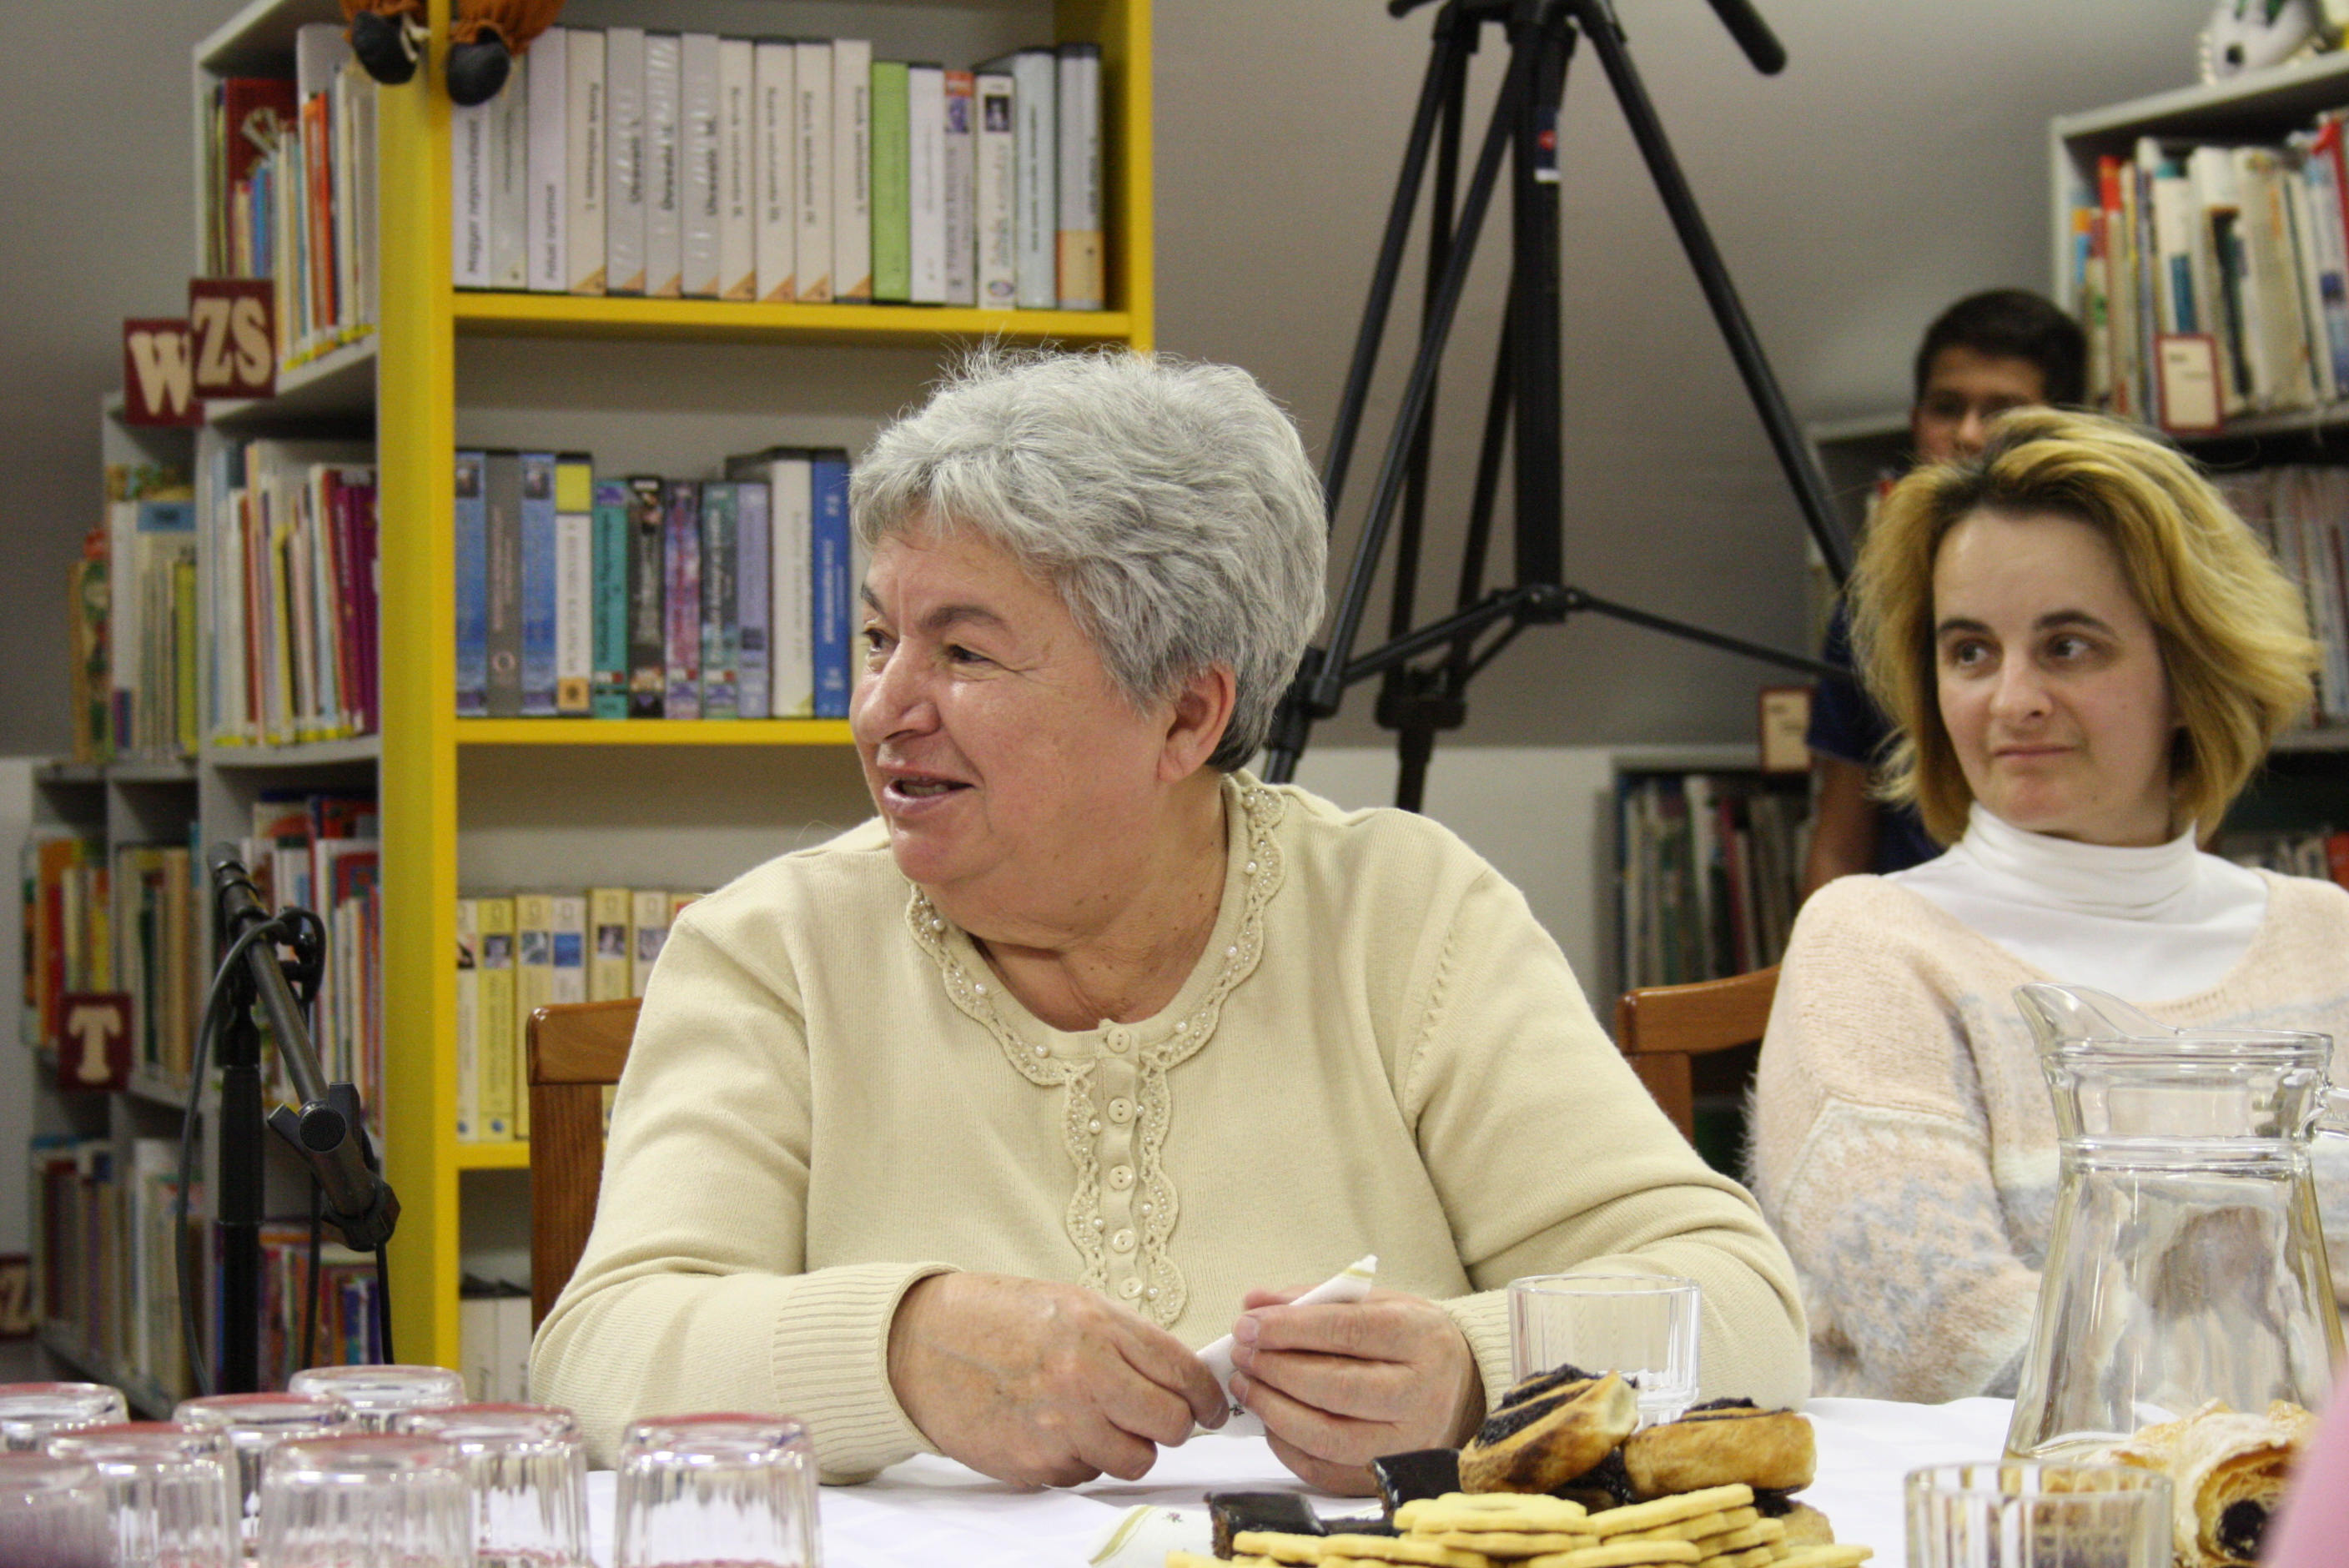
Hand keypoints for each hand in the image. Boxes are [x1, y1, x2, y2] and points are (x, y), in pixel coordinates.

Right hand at [886, 1272, 1227, 1486]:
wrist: (920, 1346)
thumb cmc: (995, 1319)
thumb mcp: (1070, 1304)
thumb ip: (1126, 1338)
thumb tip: (1181, 1375)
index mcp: (1098, 1328)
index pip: (1182, 1372)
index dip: (1207, 1396)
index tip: (1212, 1407)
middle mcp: (1084, 1378)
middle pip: (1171, 1425)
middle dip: (1174, 1426)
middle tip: (1161, 1419)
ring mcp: (1059, 1427)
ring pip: (1134, 1459)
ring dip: (1128, 1446)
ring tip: (1097, 1421)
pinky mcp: (1035, 1465)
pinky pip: (1085, 1474)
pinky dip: (1081, 1458)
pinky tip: (1054, 1429)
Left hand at [1227, 1287, 1485, 1494]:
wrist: (1462, 1387)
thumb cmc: (1409, 1339)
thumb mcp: (1376, 1303)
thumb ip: (1314, 1300)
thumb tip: (1254, 1301)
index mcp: (1419, 1337)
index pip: (1348, 1331)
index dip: (1291, 1329)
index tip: (1248, 1324)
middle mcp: (1420, 1393)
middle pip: (1337, 1387)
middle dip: (1276, 1369)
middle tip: (1242, 1354)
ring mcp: (1407, 1442)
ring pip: (1328, 1436)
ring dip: (1274, 1410)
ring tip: (1245, 1385)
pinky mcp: (1388, 1475)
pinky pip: (1325, 1469)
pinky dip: (1287, 1445)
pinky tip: (1269, 1419)